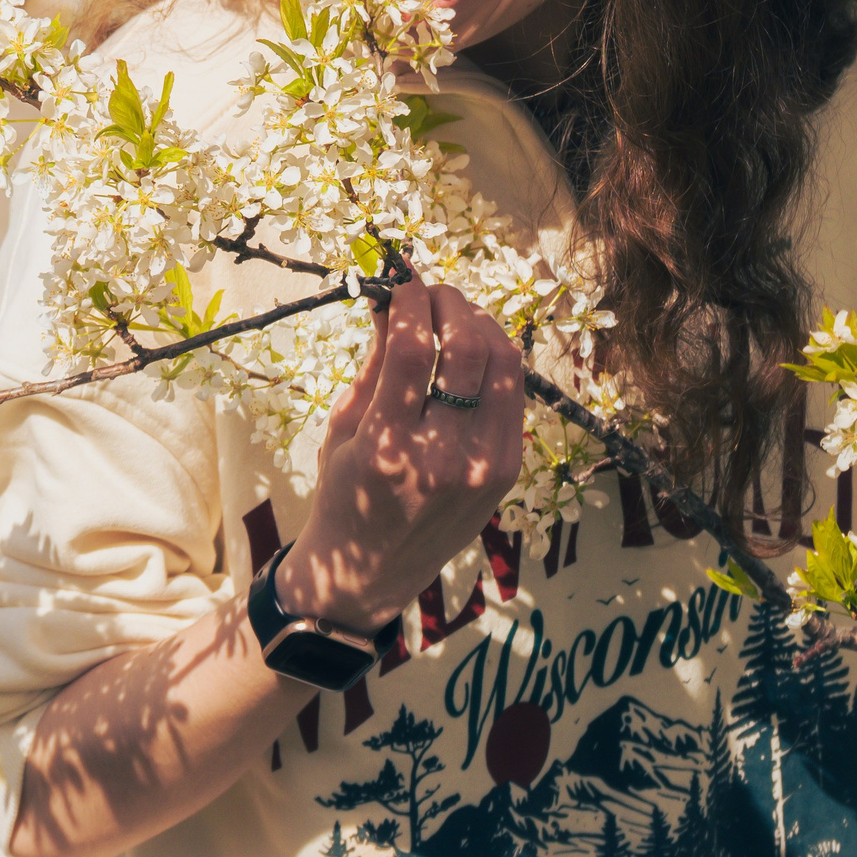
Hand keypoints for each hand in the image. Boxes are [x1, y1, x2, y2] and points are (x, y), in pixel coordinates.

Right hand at [275, 275, 524, 632]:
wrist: (368, 574)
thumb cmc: (343, 493)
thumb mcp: (344, 426)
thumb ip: (376, 360)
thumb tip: (391, 297)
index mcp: (387, 448)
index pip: (416, 349)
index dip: (412, 300)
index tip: (402, 282)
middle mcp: (442, 459)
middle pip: (470, 349)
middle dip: (452, 303)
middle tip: (432, 292)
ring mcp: (483, 469)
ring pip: (505, 367)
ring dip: (482, 325)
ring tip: (456, 316)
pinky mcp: (507, 474)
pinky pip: (513, 397)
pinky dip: (496, 362)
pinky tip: (474, 353)